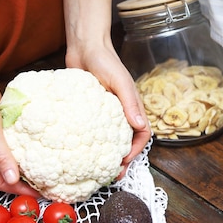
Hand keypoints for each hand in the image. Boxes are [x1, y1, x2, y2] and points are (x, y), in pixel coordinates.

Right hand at [0, 61, 38, 196]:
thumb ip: (1, 156)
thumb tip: (13, 180)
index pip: (3, 182)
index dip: (21, 192)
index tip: (41, 195)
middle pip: (9, 173)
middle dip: (27, 182)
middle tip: (49, 184)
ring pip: (14, 157)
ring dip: (28, 164)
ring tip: (48, 167)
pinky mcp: (2, 125)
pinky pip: (16, 141)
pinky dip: (27, 146)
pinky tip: (41, 144)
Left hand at [65, 43, 150, 174]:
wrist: (85, 46)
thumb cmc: (105, 61)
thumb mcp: (119, 81)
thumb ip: (130, 102)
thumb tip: (140, 125)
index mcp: (132, 107)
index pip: (141, 135)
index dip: (135, 150)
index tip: (122, 161)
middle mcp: (121, 113)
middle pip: (127, 142)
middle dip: (122, 161)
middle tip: (112, 176)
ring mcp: (105, 114)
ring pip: (110, 140)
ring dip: (107, 156)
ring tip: (97, 170)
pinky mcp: (90, 112)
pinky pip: (93, 131)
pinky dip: (91, 144)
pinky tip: (81, 152)